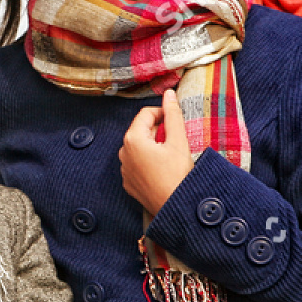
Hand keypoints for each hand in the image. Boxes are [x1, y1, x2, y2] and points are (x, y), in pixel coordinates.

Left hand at [120, 88, 192, 217]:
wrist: (176, 208)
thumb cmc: (178, 175)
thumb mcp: (178, 141)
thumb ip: (173, 115)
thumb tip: (169, 94)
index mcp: (133, 139)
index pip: (146, 114)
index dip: (162, 112)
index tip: (175, 119)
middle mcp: (123, 153)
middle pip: (140, 130)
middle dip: (157, 130)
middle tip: (175, 139)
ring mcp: (124, 169)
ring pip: (138, 147)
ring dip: (152, 145)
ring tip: (170, 155)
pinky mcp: (129, 183)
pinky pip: (137, 164)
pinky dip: (148, 161)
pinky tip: (162, 169)